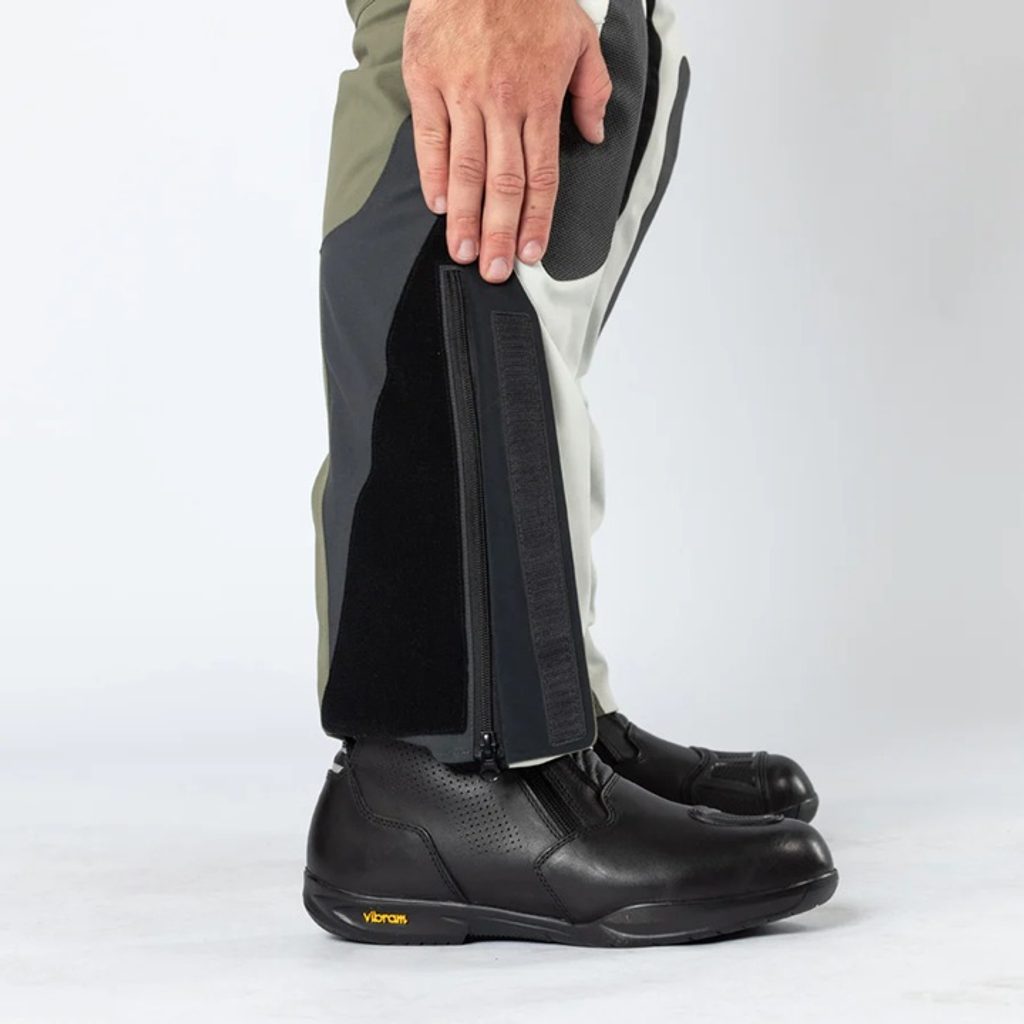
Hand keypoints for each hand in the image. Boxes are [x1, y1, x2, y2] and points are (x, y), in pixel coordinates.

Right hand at [402, 0, 611, 281]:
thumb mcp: (580, 35)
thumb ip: (592, 89)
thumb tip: (595, 135)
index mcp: (539, 98)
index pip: (541, 174)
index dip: (536, 219)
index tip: (530, 253)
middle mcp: (501, 102)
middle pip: (503, 182)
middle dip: (499, 232)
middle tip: (493, 271)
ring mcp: (461, 93)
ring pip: (466, 168)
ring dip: (465, 216)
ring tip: (463, 252)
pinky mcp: (427, 79)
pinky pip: (430, 137)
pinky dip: (434, 173)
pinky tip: (439, 204)